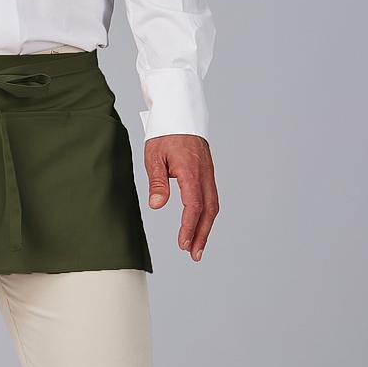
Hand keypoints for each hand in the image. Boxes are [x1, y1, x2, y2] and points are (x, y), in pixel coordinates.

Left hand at [144, 134, 218, 261]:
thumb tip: (157, 206)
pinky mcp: (207, 171)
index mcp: (191, 170)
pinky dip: (207, 213)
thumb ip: (157, 181)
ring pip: (213, 204)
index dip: (189, 227)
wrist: (179, 112)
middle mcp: (204, 173)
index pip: (194, 205)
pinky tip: (200, 222)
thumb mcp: (154, 155)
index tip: (183, 244)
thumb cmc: (164, 132)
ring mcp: (208, 172)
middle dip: (202, 234)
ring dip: (206, 226)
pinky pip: (211, 196)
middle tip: (194, 254)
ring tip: (197, 245)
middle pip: (209, 210)